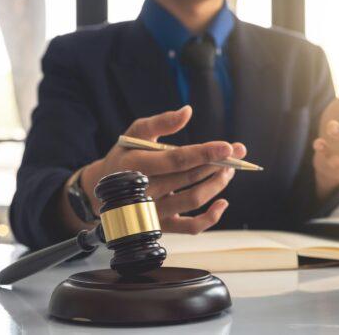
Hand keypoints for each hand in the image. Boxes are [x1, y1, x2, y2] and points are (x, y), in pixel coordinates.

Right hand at [82, 105, 246, 233]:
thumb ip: (161, 122)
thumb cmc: (125, 156)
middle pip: (189, 177)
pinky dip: (210, 218)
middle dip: (217, 164)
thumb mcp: (135, 133)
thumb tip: (187, 111)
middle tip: (235, 154)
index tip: (229, 147)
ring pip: (193, 200)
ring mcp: (152, 210)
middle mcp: (144, 190)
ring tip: (228, 171)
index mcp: (136, 164)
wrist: (103, 190)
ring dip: (217, 184)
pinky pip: (189, 227)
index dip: (205, 152)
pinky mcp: (160, 226)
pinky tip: (223, 203)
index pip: (177, 158)